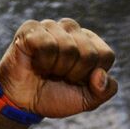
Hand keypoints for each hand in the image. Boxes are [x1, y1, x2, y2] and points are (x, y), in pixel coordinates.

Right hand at [0, 18, 117, 117]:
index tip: (77, 80)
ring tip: (47, 70)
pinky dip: (42, 62)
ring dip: (57, 69)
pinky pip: (46, 44)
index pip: (105, 56)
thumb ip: (104, 91)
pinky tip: (36, 63)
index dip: (91, 75)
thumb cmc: (56, 96)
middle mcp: (73, 29)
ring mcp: (51, 26)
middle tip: (59, 76)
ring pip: (68, 48)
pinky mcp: (31, 28)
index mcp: (91, 43)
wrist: (23, 102)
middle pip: (88, 53)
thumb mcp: (86, 101)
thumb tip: (101, 74)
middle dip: (74, 74)